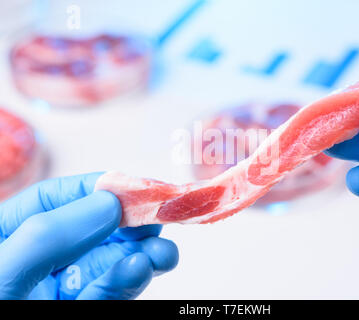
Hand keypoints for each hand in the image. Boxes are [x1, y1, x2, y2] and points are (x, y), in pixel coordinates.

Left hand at [0, 173, 177, 299]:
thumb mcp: (3, 278)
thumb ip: (48, 238)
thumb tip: (107, 202)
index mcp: (9, 239)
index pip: (54, 200)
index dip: (96, 187)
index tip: (134, 186)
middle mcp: (40, 261)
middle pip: (93, 228)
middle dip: (130, 222)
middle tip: (161, 218)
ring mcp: (65, 289)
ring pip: (110, 261)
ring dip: (142, 252)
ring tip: (163, 253)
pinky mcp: (85, 308)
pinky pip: (111, 292)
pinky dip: (129, 281)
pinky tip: (143, 269)